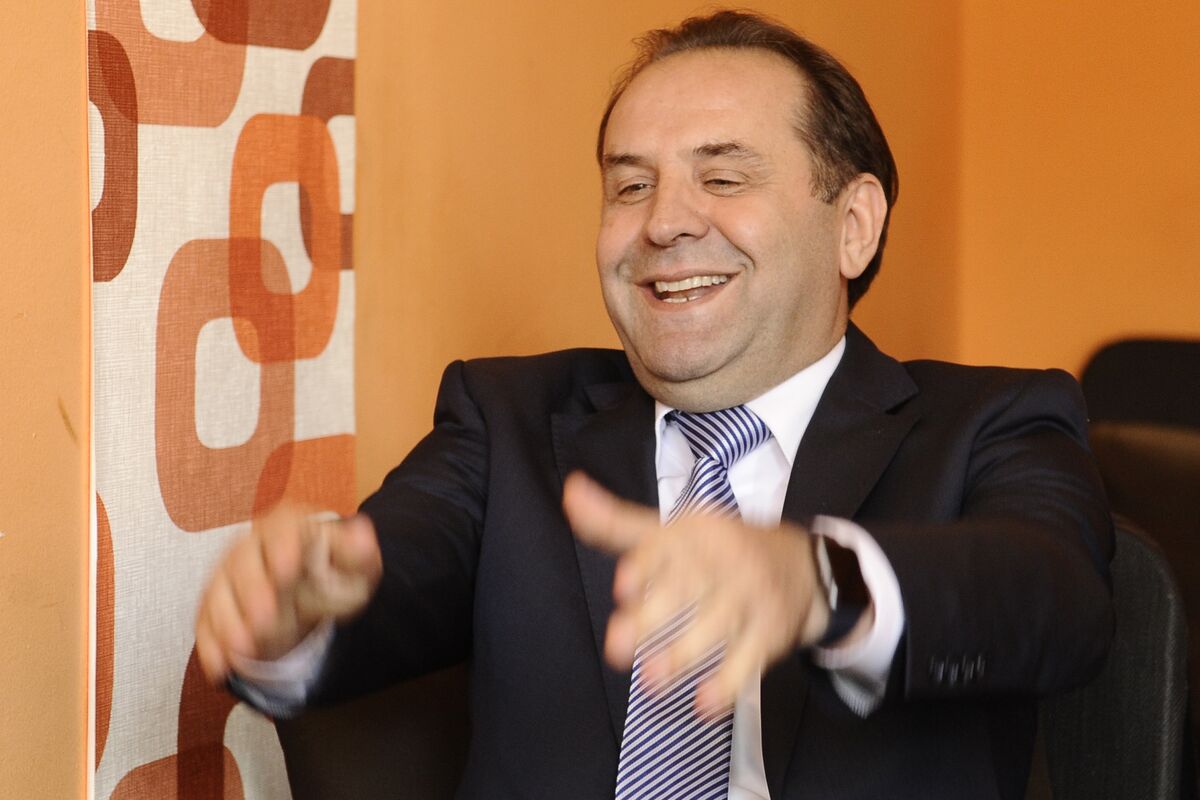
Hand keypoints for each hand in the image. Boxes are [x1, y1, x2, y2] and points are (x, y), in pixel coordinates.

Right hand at [194, 504, 382, 683]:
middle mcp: (251, 547)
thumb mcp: (353, 563)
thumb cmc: (331, 569)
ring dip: (229, 622)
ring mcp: (227, 576)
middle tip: (265, 619)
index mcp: (287, 528)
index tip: (288, 568)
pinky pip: (206, 624)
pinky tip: (220, 667)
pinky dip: (210, 646)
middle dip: (252, 591)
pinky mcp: (214, 606)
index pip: (282, 530)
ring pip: (219, 594)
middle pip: (244, 563)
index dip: (283, 548)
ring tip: (243, 647)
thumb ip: (357, 553)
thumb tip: (364, 539)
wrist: (306, 583)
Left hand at [562, 472, 829, 715]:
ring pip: (716, 624)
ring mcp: (749, 594)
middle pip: (687, 588)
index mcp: (692, 534)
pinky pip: (750, 657)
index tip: (622, 586)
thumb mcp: (671, 532)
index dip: (645, 567)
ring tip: (653, 679)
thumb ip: (616, 522)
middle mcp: (722, 559)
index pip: (666, 548)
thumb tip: (570, 491)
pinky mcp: (771, 628)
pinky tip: (706, 704)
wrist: (802, 564)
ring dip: (684, 653)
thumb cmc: (719, 549)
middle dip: (652, 617)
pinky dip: (729, 682)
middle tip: (617, 646)